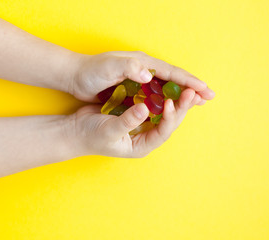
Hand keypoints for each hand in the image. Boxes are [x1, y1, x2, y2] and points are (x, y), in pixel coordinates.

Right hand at [64, 88, 197, 157]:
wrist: (76, 130)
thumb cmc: (90, 135)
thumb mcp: (108, 130)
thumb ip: (127, 121)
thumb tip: (144, 109)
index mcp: (142, 145)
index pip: (163, 132)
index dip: (170, 118)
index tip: (171, 103)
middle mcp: (147, 136)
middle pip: (170, 121)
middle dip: (181, 107)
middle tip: (192, 92)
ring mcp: (144, 125)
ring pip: (166, 112)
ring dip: (177, 100)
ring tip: (188, 88)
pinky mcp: (139, 113)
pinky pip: (156, 104)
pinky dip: (163, 95)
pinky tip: (171, 85)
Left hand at [68, 51, 214, 103]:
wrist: (75, 76)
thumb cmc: (90, 71)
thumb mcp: (107, 68)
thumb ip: (128, 69)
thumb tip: (150, 76)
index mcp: (143, 64)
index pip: (172, 73)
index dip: (189, 82)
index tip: (205, 90)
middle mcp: (145, 71)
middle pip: (174, 80)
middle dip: (192, 88)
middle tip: (209, 97)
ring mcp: (139, 80)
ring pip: (167, 88)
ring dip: (182, 95)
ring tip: (197, 102)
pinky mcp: (134, 89)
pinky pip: (156, 95)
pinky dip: (167, 101)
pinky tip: (172, 107)